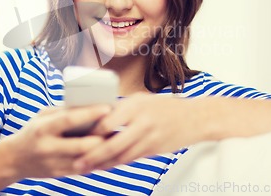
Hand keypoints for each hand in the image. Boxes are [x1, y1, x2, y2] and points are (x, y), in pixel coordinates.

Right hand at [7, 104, 111, 178]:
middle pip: (80, 145)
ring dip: (102, 151)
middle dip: (101, 138)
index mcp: (43, 128)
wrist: (14, 159)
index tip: (107, 107)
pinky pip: (83, 169)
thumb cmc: (33, 131)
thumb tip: (88, 102)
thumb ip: (62, 111)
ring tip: (116, 140)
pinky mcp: (58, 174)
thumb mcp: (42, 116)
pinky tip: (107, 153)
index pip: (69, 120)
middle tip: (117, 128)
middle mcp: (47, 147)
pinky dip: (96, 161)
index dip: (89, 113)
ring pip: (84, 160)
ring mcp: (53, 163)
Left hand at [73, 93, 199, 172]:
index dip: (90, 133)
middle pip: (112, 143)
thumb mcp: (141, 100)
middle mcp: (142, 121)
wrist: (194, 117)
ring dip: (102, 164)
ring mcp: (150, 137)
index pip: (107, 121)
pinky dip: (116, 164)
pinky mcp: (155, 149)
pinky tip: (104, 167)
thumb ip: (120, 109)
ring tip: (85, 169)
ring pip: (121, 156)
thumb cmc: (163, 107)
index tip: (75, 138)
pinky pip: (131, 159)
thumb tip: (96, 118)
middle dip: (92, 155)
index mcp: (135, 105)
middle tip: (76, 163)